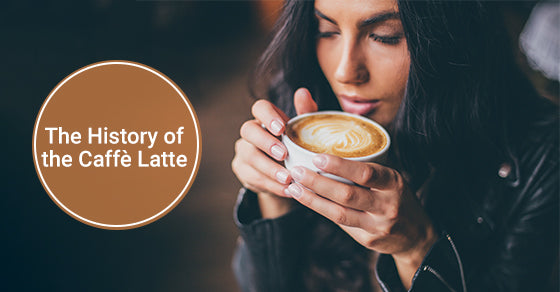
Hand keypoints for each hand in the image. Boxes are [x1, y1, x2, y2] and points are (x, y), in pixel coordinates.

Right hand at [232, 88, 317, 216]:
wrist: (287, 173)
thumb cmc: (296, 146)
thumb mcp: (305, 131)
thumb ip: (306, 113)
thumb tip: (302, 92)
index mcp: (265, 118)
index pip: (259, 107)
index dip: (267, 116)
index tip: (281, 128)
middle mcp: (250, 132)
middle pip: (248, 130)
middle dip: (265, 142)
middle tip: (284, 155)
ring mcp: (243, 151)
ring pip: (249, 156)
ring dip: (270, 169)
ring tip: (288, 178)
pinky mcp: (242, 170)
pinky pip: (252, 178)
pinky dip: (272, 185)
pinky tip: (287, 190)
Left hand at [285, 154, 436, 286]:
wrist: (417, 235)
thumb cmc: (397, 197)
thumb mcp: (392, 178)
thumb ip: (366, 168)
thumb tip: (327, 155)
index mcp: (394, 182)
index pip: (365, 173)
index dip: (340, 166)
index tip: (317, 157)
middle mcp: (387, 205)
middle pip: (347, 194)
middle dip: (318, 182)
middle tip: (297, 171)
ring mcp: (378, 225)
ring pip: (339, 213)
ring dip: (313, 200)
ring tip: (293, 187)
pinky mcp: (368, 240)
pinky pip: (341, 223)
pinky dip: (322, 210)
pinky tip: (307, 200)